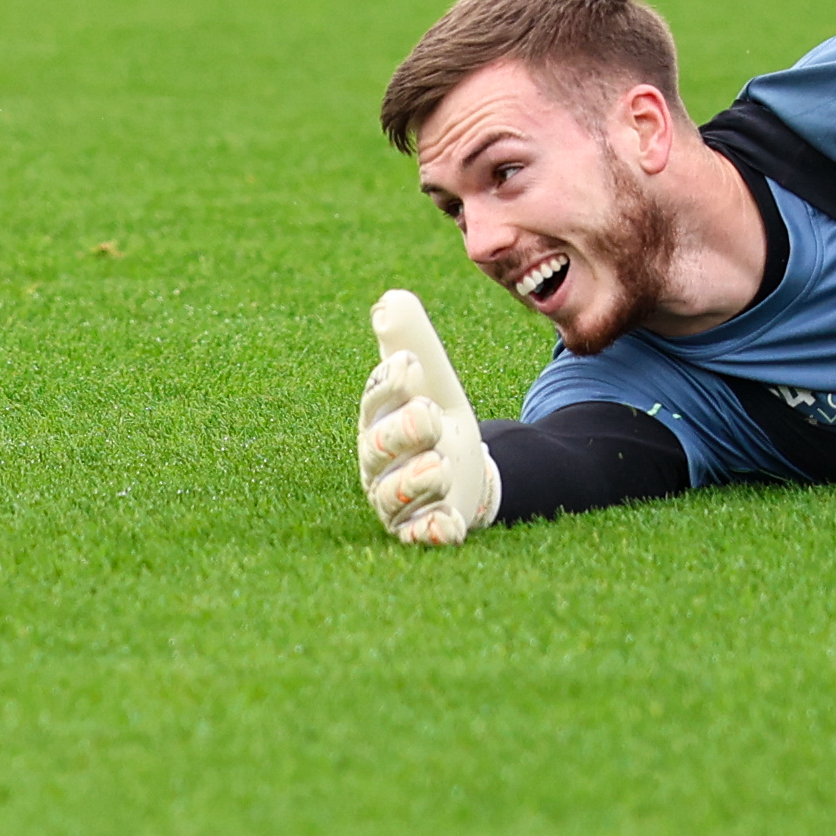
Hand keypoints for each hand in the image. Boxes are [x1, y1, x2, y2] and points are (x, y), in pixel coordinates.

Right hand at [358, 288, 499, 547]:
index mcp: (379, 418)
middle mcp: (378, 461)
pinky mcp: (420, 529)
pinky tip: (448, 528)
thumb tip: (391, 299)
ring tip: (441, 467)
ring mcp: (396, 499)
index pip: (375, 399)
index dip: (389, 384)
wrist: (461, 468)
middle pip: (379, 449)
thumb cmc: (433, 415)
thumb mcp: (432, 378)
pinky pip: (419, 536)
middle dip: (402, 432)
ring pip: (395, 495)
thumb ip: (412, 340)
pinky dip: (431, 533)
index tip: (410, 365)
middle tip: (430, 415)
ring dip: (417, 481)